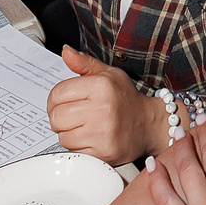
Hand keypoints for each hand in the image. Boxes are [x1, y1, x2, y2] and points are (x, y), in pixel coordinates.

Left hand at [47, 47, 158, 164]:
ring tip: (84, 127)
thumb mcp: (109, 74)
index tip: (64, 102)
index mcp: (101, 86)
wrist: (149, 125)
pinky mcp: (103, 153)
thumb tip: (65, 51)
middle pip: (56, 117)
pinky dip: (77, 147)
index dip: (56, 98)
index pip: (57, 93)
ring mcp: (103, 134)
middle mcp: (103, 109)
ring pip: (63, 137)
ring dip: (68, 133)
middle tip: (72, 116)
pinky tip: (90, 139)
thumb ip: (84, 63)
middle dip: (60, 117)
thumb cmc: (126, 99)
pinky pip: (74, 152)